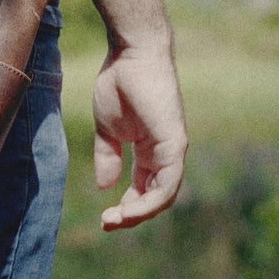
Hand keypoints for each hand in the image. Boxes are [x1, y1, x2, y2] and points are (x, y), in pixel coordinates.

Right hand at [91, 44, 187, 230]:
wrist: (130, 56)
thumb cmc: (118, 84)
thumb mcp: (107, 129)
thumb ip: (107, 157)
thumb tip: (104, 186)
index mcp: (150, 150)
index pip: (144, 188)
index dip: (126, 206)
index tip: (104, 217)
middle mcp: (165, 154)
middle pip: (155, 196)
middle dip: (131, 215)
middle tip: (107, 223)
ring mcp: (172, 149)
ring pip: (163, 195)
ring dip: (140, 213)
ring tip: (116, 220)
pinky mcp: (174, 143)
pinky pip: (168, 182)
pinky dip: (151, 200)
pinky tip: (131, 209)